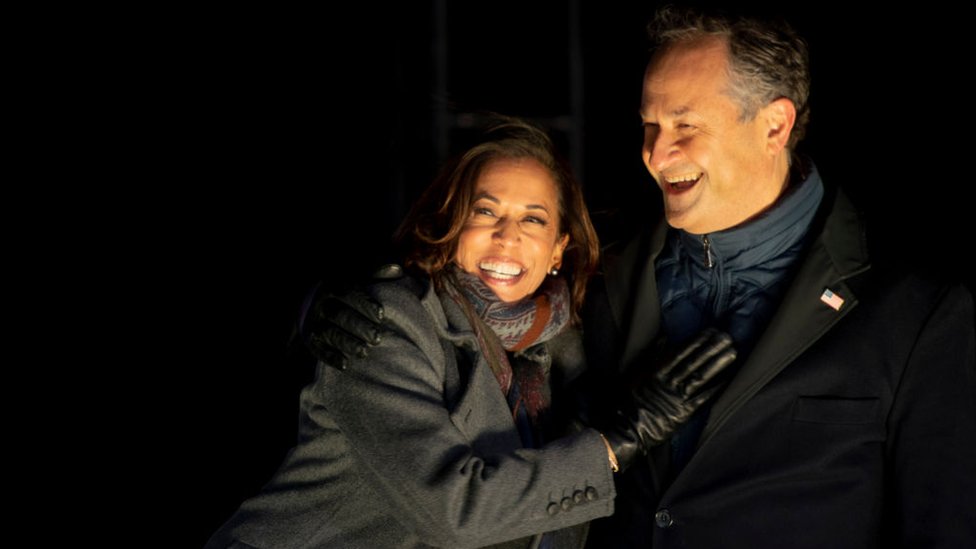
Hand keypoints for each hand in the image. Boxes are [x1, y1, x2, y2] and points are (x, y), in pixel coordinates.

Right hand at [303, 264, 400, 368]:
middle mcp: (321, 304)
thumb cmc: (345, 291)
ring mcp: (313, 322)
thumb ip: (377, 273)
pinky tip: (345, 365)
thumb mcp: (358, 277)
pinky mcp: (310, 339)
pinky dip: (330, 357)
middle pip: (339, 315)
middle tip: (377, 338)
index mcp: (334, 286)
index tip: (381, 314)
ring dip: (346, 343)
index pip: (348, 293)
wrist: (310, 303)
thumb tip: (397, 269)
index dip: (364, 304)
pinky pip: (318, 349)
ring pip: (329, 333)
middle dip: (358, 327)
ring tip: (364, 352)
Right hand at [603, 328, 735, 471]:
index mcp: (656, 371)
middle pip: (694, 362)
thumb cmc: (629, 401)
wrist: (627, 429)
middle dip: (711, 348)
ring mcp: (677, 397)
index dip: (697, 341)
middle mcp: (669, 382)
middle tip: (726, 337)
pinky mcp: (684, 413)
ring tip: (731, 353)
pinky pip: (702, 399)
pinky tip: (727, 379)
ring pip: (700, 377)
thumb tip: (664, 338)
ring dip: (717, 364)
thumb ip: (652, 355)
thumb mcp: (636, 373)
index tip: (710, 332)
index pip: (681, 353)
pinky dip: (715, 389)